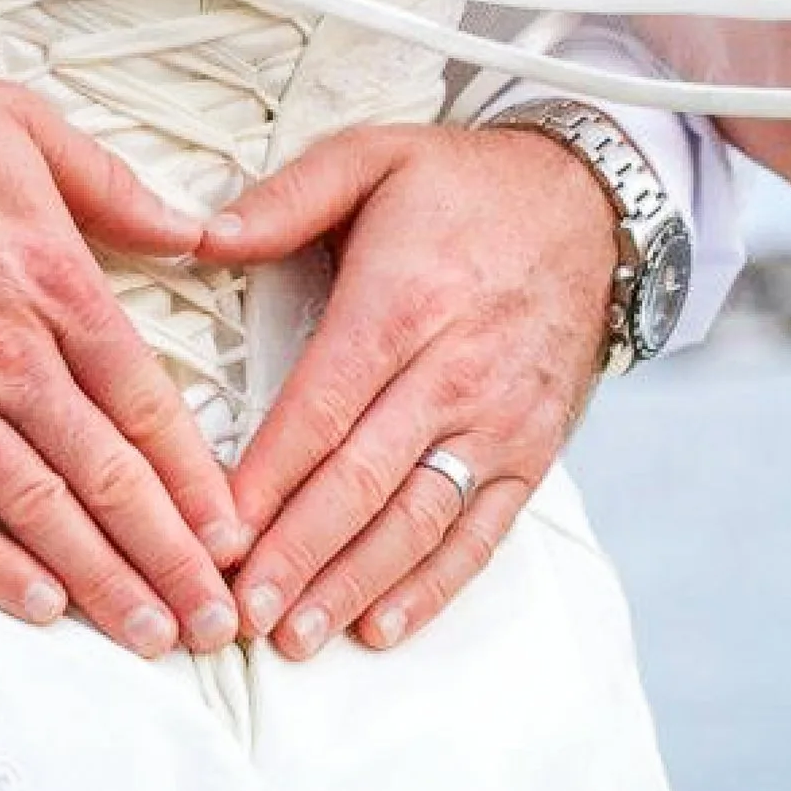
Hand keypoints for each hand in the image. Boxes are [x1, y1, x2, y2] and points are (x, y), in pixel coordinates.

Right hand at [0, 28, 243, 657]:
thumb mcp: (18, 121)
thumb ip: (114, 187)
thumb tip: (198, 232)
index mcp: (50, 275)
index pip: (146, 402)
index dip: (197, 482)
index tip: (233, 534)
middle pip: (106, 473)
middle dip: (170, 556)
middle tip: (215, 622)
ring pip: (35, 508)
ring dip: (101, 580)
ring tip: (151, 634)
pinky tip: (42, 607)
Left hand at [194, 122, 617, 658]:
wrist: (590, 202)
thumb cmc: (462, 184)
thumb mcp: (372, 155)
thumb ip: (284, 198)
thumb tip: (200, 235)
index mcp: (403, 304)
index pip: (322, 408)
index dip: (268, 477)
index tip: (215, 531)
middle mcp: (454, 374)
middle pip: (363, 481)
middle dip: (297, 553)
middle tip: (238, 610)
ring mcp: (499, 422)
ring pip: (418, 521)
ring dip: (353, 585)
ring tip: (294, 635)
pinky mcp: (533, 453)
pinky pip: (482, 532)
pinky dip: (434, 586)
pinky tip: (381, 626)